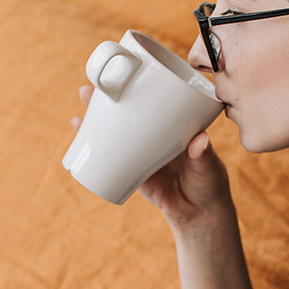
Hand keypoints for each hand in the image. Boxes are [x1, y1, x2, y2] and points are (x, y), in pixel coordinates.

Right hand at [71, 84, 231, 227]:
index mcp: (172, 125)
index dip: (134, 85)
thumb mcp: (209, 166)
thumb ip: (204, 155)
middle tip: (87, 91)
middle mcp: (152, 133)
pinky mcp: (131, 171)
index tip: (119, 74)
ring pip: (114, 131)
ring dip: (94, 121)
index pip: (151, 99)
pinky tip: (79, 139)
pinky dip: (93, 148)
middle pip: (126, 111)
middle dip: (104, 100)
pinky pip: (109, 157)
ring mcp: (140, 151)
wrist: (198, 214)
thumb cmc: (210, 184)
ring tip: (79, 114)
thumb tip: (200, 140)